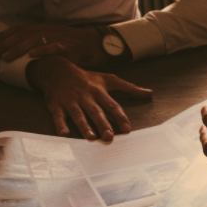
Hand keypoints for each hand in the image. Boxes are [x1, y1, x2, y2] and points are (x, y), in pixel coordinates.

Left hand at [0, 23, 108, 68]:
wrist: (95, 45)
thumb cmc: (73, 46)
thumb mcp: (52, 40)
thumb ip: (38, 43)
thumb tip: (21, 51)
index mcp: (42, 28)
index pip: (18, 30)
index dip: (3, 36)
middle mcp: (47, 31)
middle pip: (21, 35)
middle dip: (4, 44)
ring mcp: (57, 38)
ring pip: (33, 41)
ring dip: (17, 49)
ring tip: (6, 57)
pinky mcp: (67, 48)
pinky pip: (53, 47)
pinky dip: (41, 50)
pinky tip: (31, 55)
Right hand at [27, 56, 152, 141]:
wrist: (58, 70)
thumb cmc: (87, 78)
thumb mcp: (109, 80)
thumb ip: (129, 88)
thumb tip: (150, 93)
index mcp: (99, 92)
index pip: (112, 105)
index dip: (120, 117)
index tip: (127, 129)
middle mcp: (86, 96)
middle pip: (95, 111)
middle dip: (102, 124)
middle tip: (109, 136)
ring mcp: (70, 101)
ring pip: (78, 114)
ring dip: (84, 126)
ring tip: (90, 137)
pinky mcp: (56, 105)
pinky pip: (58, 115)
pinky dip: (60, 124)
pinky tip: (64, 134)